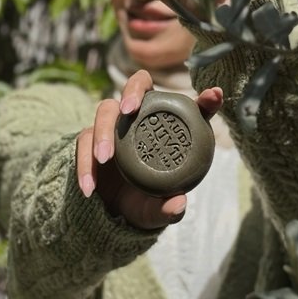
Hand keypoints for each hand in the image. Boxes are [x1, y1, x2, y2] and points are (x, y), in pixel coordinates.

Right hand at [76, 69, 222, 229]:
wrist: (114, 214)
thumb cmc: (146, 201)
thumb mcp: (159, 208)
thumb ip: (169, 208)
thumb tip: (178, 204)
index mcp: (168, 127)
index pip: (191, 107)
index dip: (205, 99)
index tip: (214, 96)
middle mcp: (142, 118)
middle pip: (137, 84)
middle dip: (133, 91)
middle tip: (129, 110)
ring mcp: (115, 125)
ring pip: (105, 110)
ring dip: (104, 131)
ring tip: (105, 158)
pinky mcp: (91, 139)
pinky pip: (83, 141)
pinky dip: (85, 162)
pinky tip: (89, 187)